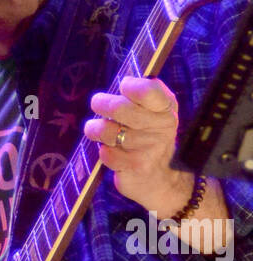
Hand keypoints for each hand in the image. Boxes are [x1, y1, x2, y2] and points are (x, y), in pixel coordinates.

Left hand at [84, 77, 192, 216]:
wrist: (162, 179)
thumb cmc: (151, 138)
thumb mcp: (156, 114)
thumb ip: (141, 96)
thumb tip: (122, 81)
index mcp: (166, 108)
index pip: (148, 90)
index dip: (130, 87)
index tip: (123, 87)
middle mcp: (161, 126)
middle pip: (120, 108)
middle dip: (102, 103)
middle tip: (97, 102)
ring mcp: (149, 148)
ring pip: (107, 131)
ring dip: (96, 128)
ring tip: (95, 129)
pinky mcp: (135, 166)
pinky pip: (106, 153)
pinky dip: (103, 151)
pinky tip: (109, 150)